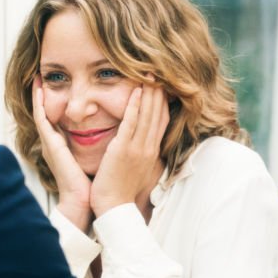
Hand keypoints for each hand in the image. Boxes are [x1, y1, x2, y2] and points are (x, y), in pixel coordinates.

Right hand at [32, 76, 92, 231]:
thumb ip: (93, 145)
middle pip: (45, 112)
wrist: (83, 200)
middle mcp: (52, 142)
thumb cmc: (90, 183)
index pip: (56, 117)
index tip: (57, 85)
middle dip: (41, 94)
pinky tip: (39, 90)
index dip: (54, 101)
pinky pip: (42, 120)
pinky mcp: (51, 145)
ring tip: (38, 76)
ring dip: (37, 94)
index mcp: (62, 145)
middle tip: (41, 73)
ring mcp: (49, 143)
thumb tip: (110, 133)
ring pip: (40, 112)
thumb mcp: (92, 157)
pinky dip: (39, 104)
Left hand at [90, 80, 169, 217]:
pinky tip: (136, 91)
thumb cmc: (122, 191)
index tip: (163, 84)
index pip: (161, 119)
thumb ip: (141, 155)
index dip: (163, 100)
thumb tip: (145, 146)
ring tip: (149, 72)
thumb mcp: (137, 170)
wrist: (114, 208)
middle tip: (159, 70)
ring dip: (149, 92)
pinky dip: (135, 106)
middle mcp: (148, 147)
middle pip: (158, 113)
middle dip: (159, 90)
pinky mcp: (123, 150)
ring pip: (148, 114)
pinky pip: (131, 123)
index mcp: (151, 151)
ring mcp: (138, 148)